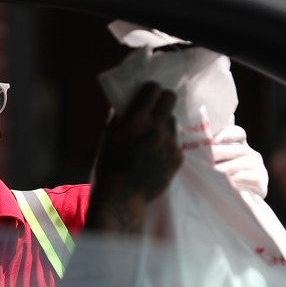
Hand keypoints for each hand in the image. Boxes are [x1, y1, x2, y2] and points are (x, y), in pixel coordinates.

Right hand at [87, 82, 181, 233]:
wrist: (121, 197)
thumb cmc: (108, 166)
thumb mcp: (107, 137)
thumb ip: (118, 117)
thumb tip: (125, 104)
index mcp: (136, 119)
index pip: (153, 89)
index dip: (150, 89)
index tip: (147, 94)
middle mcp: (156, 127)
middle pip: (170, 98)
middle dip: (163, 100)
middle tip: (156, 108)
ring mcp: (170, 143)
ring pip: (173, 121)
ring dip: (164, 123)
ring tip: (152, 137)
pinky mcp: (178, 157)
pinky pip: (175, 141)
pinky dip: (166, 143)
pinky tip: (155, 155)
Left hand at [212, 124, 267, 197]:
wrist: (240, 199)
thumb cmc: (225, 176)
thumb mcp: (219, 160)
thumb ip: (215, 145)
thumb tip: (215, 124)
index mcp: (240, 145)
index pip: (237, 133)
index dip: (227, 134)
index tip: (214, 140)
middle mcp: (250, 154)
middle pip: (237, 150)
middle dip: (220, 153)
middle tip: (206, 159)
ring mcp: (258, 168)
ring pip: (243, 164)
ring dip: (226, 168)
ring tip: (213, 172)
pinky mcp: (262, 183)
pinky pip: (253, 178)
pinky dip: (241, 179)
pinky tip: (230, 182)